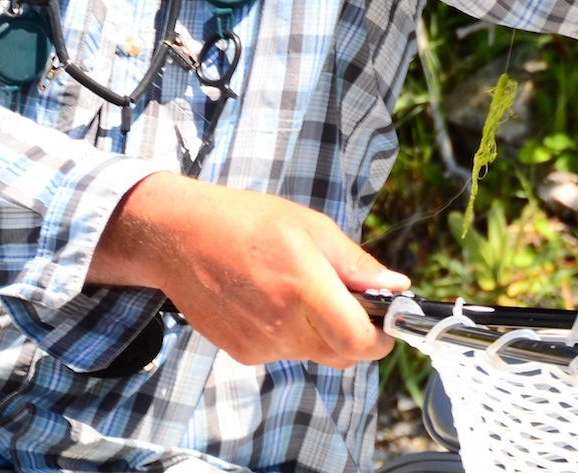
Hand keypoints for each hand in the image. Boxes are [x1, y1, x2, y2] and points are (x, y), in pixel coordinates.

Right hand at [89, 173, 408, 368]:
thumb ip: (357, 266)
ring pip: (313, 354)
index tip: (387, 321)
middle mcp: (283, 326)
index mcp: (306, 290)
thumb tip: (398, 288)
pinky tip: (274, 301)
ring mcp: (259, 345)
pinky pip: (284, 353)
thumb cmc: (251, 222)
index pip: (358, 343)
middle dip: (356, 335)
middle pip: (341, 355)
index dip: (381, 338)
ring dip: (322, 333)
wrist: (179, 238)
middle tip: (351, 301)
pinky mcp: (240, 353)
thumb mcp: (314, 229)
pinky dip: (292, 335)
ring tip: (302, 291)